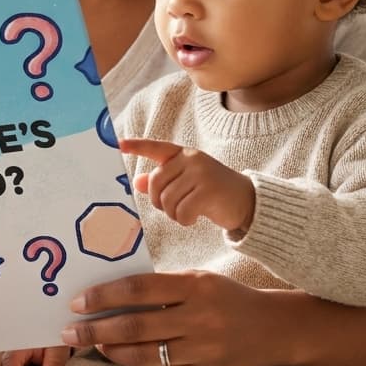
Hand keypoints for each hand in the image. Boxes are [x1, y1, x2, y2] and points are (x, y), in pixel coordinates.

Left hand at [62, 270, 282, 365]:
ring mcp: (204, 351)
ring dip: (111, 350)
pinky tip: (119, 358)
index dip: (103, 295)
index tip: (77, 301)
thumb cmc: (227, 299)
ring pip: (143, 354)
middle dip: (95, 329)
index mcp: (195, 286)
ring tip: (92, 344)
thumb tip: (111, 294)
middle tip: (69, 331)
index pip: (138, 288)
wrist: (277, 331)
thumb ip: (162, 287)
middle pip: (134, 325)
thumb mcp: (199, 281)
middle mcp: (199, 319)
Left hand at [120, 137, 254, 232]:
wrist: (247, 201)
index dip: (137, 146)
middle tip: (173, 208)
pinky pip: (182, 211)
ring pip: (167, 200)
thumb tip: (137, 182)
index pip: (156, 147)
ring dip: (174, 214)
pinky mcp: (208, 191)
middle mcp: (191, 159)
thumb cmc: (212, 191)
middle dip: (159, 202)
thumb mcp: (187, 181)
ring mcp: (200, 173)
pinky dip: (185, 220)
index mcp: (183, 154)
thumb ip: (163, 180)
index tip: (118, 145)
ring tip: (187, 212)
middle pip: (155, 184)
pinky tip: (195, 218)